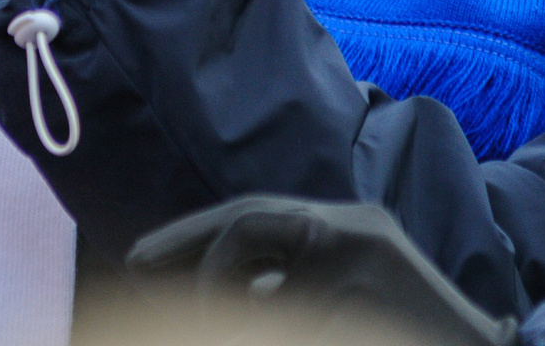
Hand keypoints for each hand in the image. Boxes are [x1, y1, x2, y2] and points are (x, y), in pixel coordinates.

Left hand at [126, 198, 517, 345]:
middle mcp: (354, 232)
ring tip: (215, 327)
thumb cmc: (406, 328)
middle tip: (139, 268)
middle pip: (246, 227)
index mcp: (349, 226)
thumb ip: (294, 279)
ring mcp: (361, 268)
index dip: (190, 232)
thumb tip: (220, 291)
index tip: (138, 255)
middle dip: (190, 253)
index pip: (253, 214)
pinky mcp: (360, 303)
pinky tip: (288, 331)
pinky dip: (267, 329)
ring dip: (225, 307)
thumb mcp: (346, 288)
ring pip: (256, 291)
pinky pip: (287, 324)